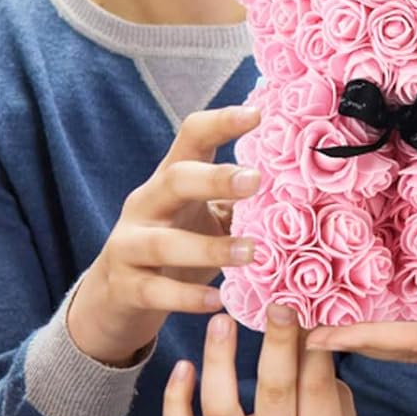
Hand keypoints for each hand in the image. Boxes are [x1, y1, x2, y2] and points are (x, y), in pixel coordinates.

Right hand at [66, 105, 261, 365]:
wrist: (116, 297)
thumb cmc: (177, 245)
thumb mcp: (206, 216)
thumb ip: (238, 201)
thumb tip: (300, 185)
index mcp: (171, 179)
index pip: (191, 137)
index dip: (221, 122)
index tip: (257, 114)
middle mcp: (147, 204)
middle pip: (175, 179)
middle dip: (214, 179)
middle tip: (256, 181)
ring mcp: (129, 245)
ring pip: (163, 242)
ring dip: (209, 248)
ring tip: (251, 253)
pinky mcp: (125, 286)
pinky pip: (156, 291)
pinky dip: (187, 297)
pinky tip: (218, 301)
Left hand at [163, 305, 365, 415]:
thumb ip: (322, 382)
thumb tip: (306, 324)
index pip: (316, 386)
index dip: (313, 344)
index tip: (306, 308)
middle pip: (274, 390)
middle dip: (275, 342)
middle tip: (274, 304)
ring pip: (221, 408)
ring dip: (220, 360)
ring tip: (222, 321)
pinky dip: (175, 400)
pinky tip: (184, 366)